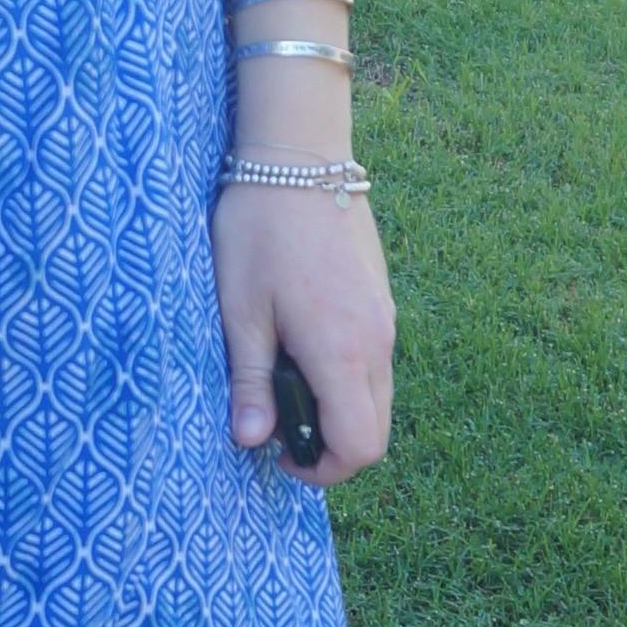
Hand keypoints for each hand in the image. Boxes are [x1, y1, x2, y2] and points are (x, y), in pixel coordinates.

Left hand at [212, 180, 393, 489]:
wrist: (300, 157)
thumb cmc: (260, 230)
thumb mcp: (240, 309)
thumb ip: (251, 379)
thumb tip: (252, 440)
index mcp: (342, 351)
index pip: (360, 446)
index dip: (323, 469)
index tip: (279, 453)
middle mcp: (377, 341)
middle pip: (376, 430)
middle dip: (332, 445)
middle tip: (277, 422)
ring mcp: (386, 319)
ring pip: (377, 395)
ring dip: (338, 408)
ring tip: (283, 378)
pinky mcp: (382, 299)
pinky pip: (375, 361)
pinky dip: (346, 376)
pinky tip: (301, 344)